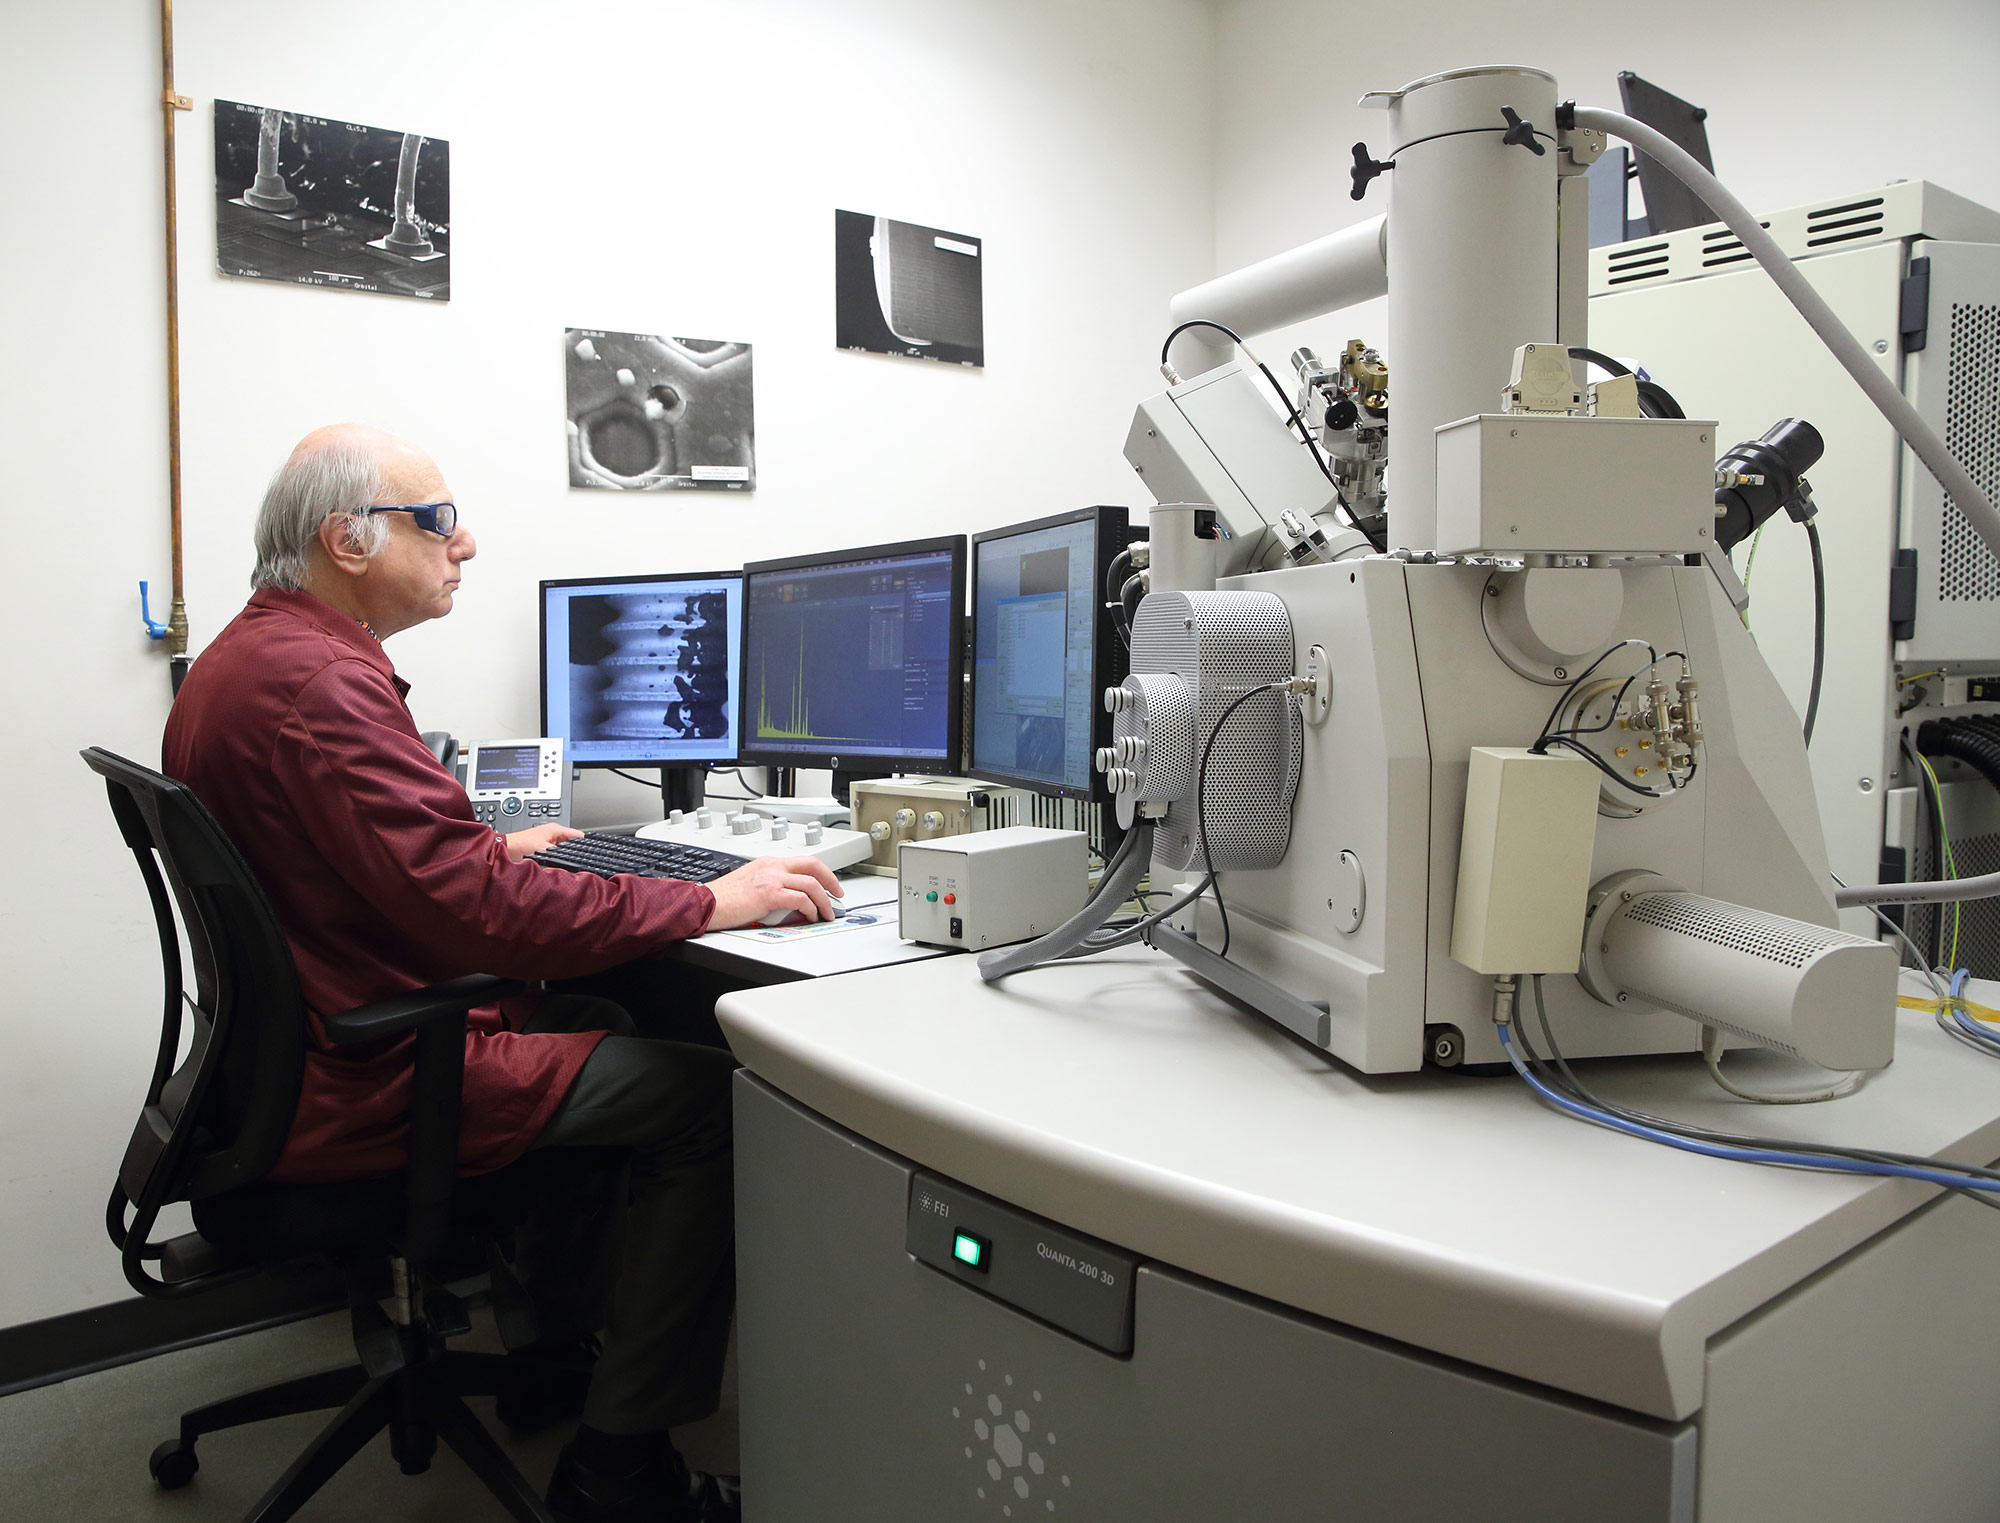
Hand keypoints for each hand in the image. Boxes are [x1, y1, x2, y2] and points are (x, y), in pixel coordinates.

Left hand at [505, 823, 583, 862]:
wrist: (507, 847)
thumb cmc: (521, 844)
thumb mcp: (544, 850)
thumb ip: (559, 854)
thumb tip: (570, 858)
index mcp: (556, 829)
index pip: (577, 834)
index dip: (584, 842)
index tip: (589, 850)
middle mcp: (554, 832)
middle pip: (572, 841)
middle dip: (576, 849)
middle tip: (579, 858)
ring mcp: (549, 838)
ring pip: (565, 846)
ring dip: (567, 853)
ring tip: (569, 860)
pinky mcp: (545, 845)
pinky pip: (558, 850)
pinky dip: (560, 855)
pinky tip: (559, 861)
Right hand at [703, 855, 840, 929]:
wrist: (705, 903)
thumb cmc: (722, 898)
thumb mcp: (751, 884)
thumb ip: (771, 886)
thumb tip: (790, 901)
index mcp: (768, 862)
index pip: (803, 862)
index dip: (821, 872)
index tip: (829, 883)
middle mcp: (772, 866)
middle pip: (813, 865)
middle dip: (831, 880)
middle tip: (838, 894)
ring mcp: (771, 878)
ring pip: (811, 883)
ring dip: (824, 900)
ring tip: (827, 913)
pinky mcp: (769, 893)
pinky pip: (801, 899)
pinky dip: (811, 909)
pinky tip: (811, 917)